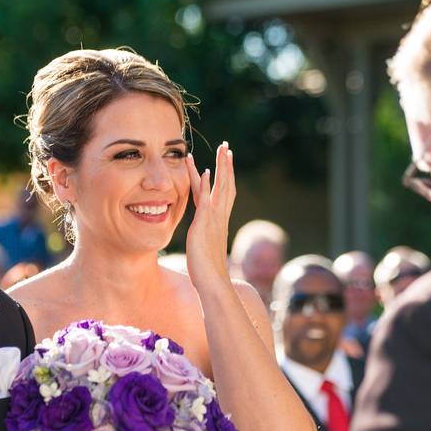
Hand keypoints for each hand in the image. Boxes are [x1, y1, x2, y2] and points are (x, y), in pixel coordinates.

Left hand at [185, 142, 235, 293]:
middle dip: (226, 165)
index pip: (225, 194)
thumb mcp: (206, 251)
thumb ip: (206, 242)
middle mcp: (220, 218)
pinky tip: (204, 171)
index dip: (226, 177)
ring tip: (222, 149)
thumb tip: (205, 242)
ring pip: (219, 187)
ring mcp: (213, 220)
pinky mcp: (203, 224)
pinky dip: (205, 185)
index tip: (226, 161)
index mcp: (220, 222)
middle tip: (226, 146)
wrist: (213, 283)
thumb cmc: (208, 273)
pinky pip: (205, 200)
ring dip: (220, 167)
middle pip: (226, 185)